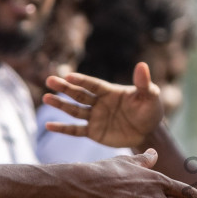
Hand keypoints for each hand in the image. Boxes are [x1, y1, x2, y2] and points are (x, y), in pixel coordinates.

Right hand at [43, 64, 164, 148]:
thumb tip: (142, 64)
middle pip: (79, 94)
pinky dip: (63, 128)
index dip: (82, 80)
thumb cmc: (150, 110)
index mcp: (110, 92)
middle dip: (65, 88)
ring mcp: (94, 117)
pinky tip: (48, 125)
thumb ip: (143, 83)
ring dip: (60, 105)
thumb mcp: (150, 96)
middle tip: (50, 80)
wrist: (148, 132)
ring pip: (74, 110)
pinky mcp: (93, 132)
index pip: (93, 85)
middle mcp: (99, 102)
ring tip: (46, 98)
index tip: (69, 76)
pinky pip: (75, 130)